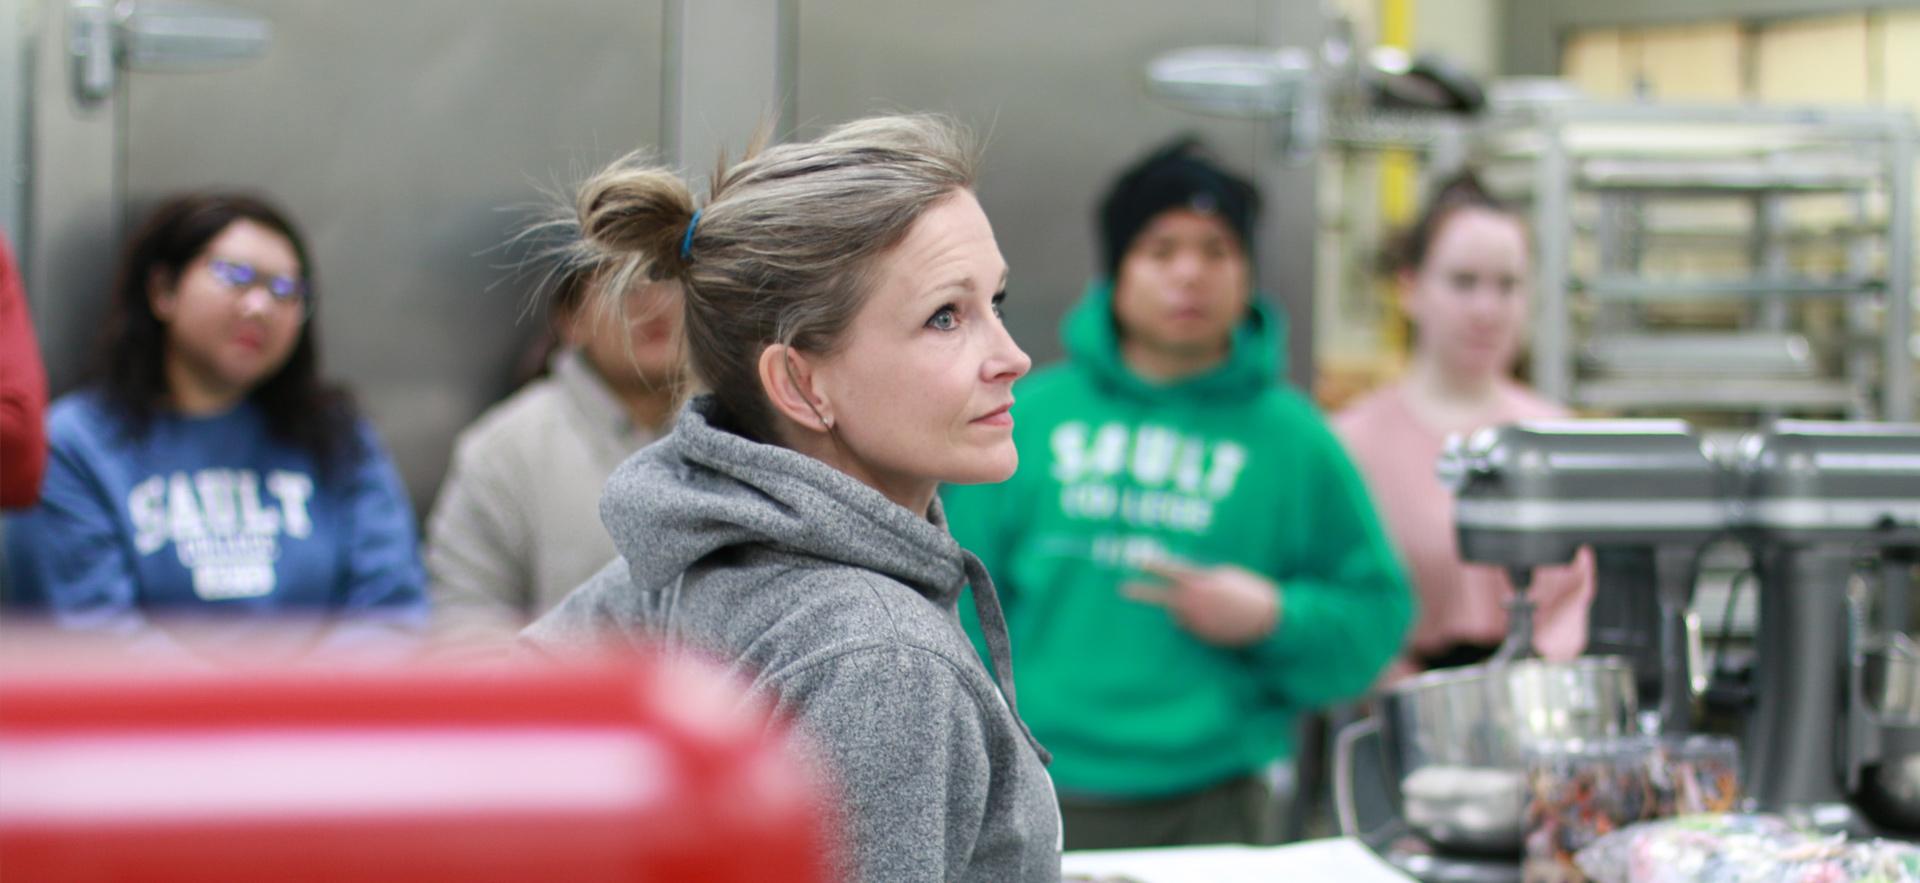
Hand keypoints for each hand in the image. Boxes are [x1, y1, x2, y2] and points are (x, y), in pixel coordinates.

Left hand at [1122, 560, 1280, 647]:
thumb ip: (1200, 579)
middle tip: (1122, 589)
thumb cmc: (1246, 592)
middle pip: (1161, 596)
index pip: (1172, 571)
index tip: (1137, 560)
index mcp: (1203, 582)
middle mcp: (1195, 602)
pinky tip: (1217, 618)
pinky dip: (1198, 620)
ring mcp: (1196, 620)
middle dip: (1141, 592)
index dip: (1154, 565)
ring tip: (1215, 606)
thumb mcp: (1224, 577)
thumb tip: (1181, 588)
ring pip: (1179, 612)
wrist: (1267, 621)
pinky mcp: (1201, 635)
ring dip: (1188, 608)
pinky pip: (1191, 625)